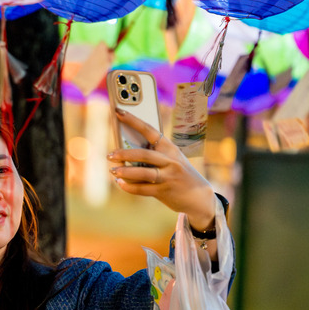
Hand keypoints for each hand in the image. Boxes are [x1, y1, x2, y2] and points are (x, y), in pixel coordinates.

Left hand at [107, 108, 216, 231]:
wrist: (199, 196)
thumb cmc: (179, 174)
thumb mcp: (171, 160)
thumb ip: (153, 156)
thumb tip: (125, 153)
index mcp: (170, 148)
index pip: (150, 130)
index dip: (133, 121)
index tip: (119, 112)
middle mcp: (171, 161)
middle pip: (144, 154)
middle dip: (125, 154)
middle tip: (110, 154)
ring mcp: (169, 177)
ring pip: (143, 173)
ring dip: (125, 172)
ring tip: (113, 170)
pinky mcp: (165, 191)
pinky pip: (143, 189)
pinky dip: (130, 187)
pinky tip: (121, 185)